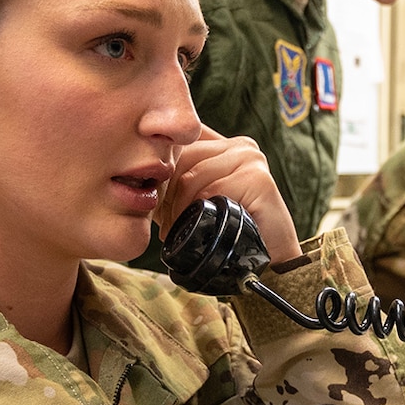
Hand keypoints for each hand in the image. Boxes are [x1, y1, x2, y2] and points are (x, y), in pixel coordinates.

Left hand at [156, 129, 301, 265]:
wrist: (269, 260)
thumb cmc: (231, 232)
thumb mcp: (197, 201)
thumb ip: (175, 183)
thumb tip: (134, 178)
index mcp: (226, 145)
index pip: (181, 144)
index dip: (161, 171)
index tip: (150, 199)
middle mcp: (241, 146)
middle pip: (183, 157)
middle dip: (165, 190)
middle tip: (158, 219)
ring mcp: (251, 159)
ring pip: (193, 175)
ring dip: (177, 206)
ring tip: (173, 229)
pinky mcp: (258, 178)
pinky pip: (210, 190)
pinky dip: (195, 212)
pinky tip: (191, 228)